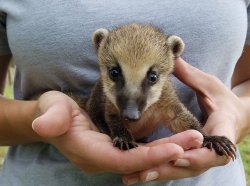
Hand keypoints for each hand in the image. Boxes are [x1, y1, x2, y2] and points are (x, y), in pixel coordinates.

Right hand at [32, 91, 194, 173]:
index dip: (149, 156)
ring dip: (168, 149)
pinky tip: (176, 140)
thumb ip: (51, 119)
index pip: (124, 159)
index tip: (176, 147)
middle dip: (169, 152)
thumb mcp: (51, 111)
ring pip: (144, 158)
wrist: (52, 118)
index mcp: (90, 151)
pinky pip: (141, 152)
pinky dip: (159, 147)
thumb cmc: (53, 113)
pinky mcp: (115, 149)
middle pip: (141, 161)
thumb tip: (43, 124)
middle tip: (196, 140)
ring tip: (193, 139)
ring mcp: (110, 155)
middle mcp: (103, 158)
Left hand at [123, 58, 243, 183]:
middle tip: (144, 173)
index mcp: (222, 127)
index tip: (179, 156)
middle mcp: (213, 147)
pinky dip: (159, 171)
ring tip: (133, 178)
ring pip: (181, 169)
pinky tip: (139, 175)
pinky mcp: (191, 158)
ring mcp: (202, 155)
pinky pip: (175, 166)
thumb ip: (191, 75)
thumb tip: (175, 54)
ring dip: (159, 174)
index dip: (199, 153)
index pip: (216, 144)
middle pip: (192, 164)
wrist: (234, 117)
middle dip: (169, 168)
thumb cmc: (222, 100)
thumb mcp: (209, 85)